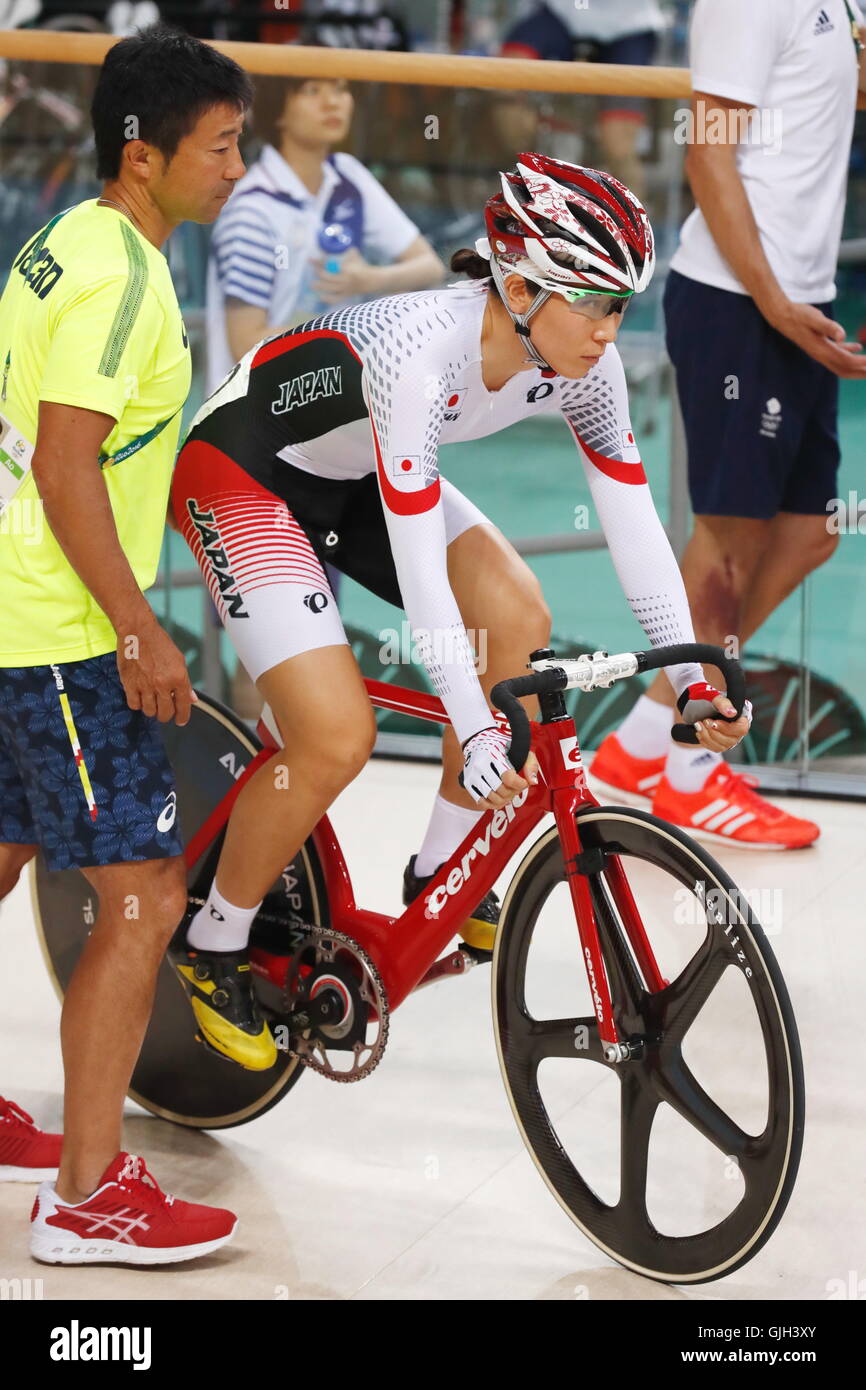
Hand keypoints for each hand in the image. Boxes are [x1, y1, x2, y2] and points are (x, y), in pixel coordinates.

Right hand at [115, 608, 196, 724]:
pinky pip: (134, 705)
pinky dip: (137, 704)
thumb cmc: (160, 643)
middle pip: (165, 713)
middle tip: (165, 711)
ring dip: (152, 710)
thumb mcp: (179, 661)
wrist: (138, 631)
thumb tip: (192, 700)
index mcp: (178, 678)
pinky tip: (140, 697)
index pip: (183, 706)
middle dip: (166, 715)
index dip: (183, 717)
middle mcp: (163, 684)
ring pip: (149, 712)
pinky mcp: (129, 684)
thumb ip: (186, 683)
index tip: (181, 721)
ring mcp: (145, 685)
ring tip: (152, 701)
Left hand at [311, 248, 380, 302]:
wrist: (372, 280)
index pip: (330, 265)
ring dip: (320, 287)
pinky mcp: (346, 295)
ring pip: (330, 288)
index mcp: (347, 269)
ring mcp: (345, 289)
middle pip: (327, 277)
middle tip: (315, 269)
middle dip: (319, 272)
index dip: (320, 262)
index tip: (313, 259)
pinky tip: (321, 297)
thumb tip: (338, 240)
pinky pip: (336, 299)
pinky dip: (328, 299)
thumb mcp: (355, 256)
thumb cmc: (362, 266)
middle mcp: (345, 280)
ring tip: (312, 285)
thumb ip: (346, 249)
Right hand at [461, 726, 538, 808]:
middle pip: (502, 790)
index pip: (509, 778)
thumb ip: (530, 764)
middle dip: (514, 792)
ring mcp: (472, 775)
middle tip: (516, 787)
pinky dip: (492, 804)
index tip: (523, 782)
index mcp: (493, 754)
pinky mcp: (468, 783)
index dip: (520, 784)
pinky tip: (499, 799)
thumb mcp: (520, 749)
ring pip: (492, 798)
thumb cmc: (501, 746)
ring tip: (509, 793)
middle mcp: (480, 765)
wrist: (478, 742)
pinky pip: (481, 802)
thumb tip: (532, 782)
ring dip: (504, 800)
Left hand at [694, 692, 752, 753]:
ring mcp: (729, 739)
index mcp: (741, 717)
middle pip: (731, 740)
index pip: (742, 728)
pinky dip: (704, 740)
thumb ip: (723, 703)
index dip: (728, 728)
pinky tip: (699, 731)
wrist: (697, 705)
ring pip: (722, 746)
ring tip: (698, 724)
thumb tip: (732, 713)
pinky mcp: (720, 744)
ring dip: (707, 736)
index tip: (715, 722)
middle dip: (714, 732)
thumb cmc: (708, 699)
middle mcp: (737, 730)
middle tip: (704, 721)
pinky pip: (714, 748)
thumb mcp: (714, 696)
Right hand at [764, 300, 865, 379]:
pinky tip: (858, 348)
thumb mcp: (814, 318)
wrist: (782, 316)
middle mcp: (821, 354)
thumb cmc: (798, 315)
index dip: (860, 362)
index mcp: (822, 349)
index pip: (845, 360)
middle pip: (844, 370)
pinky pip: (837, 355)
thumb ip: (829, 327)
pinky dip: (849, 354)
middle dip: (860, 373)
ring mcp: (821, 352)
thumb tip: (842, 336)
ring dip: (856, 367)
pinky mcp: (820, 346)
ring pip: (841, 365)